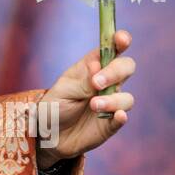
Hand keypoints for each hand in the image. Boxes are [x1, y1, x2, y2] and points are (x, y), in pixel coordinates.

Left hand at [36, 30, 135, 168]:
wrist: (48, 135)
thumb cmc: (55, 106)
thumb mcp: (63, 90)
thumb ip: (82, 79)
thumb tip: (98, 66)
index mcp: (91, 67)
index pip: (111, 49)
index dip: (120, 41)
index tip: (121, 39)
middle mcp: (106, 83)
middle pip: (126, 68)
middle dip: (116, 72)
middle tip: (97, 83)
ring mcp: (111, 103)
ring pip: (126, 97)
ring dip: (112, 100)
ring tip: (93, 105)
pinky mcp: (111, 123)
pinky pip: (123, 118)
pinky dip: (121, 116)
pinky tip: (117, 116)